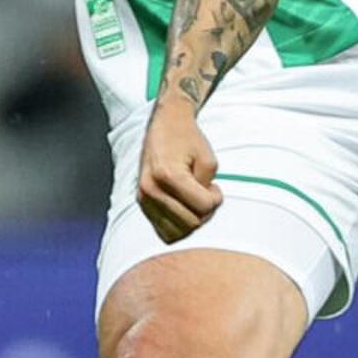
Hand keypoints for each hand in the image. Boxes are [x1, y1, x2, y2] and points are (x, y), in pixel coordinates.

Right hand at [135, 104, 221, 240]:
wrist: (165, 125)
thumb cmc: (187, 139)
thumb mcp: (208, 159)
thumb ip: (208, 187)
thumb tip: (203, 210)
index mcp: (167, 175)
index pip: (202, 207)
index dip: (216, 199)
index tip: (214, 186)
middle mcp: (151, 189)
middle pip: (191, 223)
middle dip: (205, 211)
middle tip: (205, 192)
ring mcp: (144, 199)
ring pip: (177, 233)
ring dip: (192, 220)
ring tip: (194, 200)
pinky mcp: (142, 204)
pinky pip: (163, 232)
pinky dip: (178, 226)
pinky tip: (184, 208)